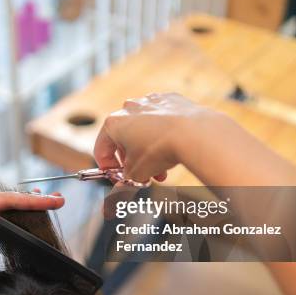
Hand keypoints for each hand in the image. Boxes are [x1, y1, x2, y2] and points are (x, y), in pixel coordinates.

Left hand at [0, 189, 64, 294]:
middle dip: (35, 200)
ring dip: (29, 207)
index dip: (28, 199)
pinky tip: (30, 218)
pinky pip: (6, 225)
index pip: (4, 199)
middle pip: (11, 202)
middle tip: (58, 199)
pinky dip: (20, 220)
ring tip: (50, 202)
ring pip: (10, 211)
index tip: (48, 198)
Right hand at [93, 92, 218, 182]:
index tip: (117, 177)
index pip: (101, 149)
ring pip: (143, 129)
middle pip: (124, 139)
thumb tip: (117, 194)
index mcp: (113, 124)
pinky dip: (163, 133)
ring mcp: (149, 102)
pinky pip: (161, 119)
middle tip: (143, 176)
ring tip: (161, 168)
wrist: (194, 134)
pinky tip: (172, 146)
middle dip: (132, 160)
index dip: (108, 167)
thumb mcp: (137, 173)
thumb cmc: (161, 150)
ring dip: (147, 150)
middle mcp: (128, 108)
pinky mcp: (169, 100)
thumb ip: (124, 182)